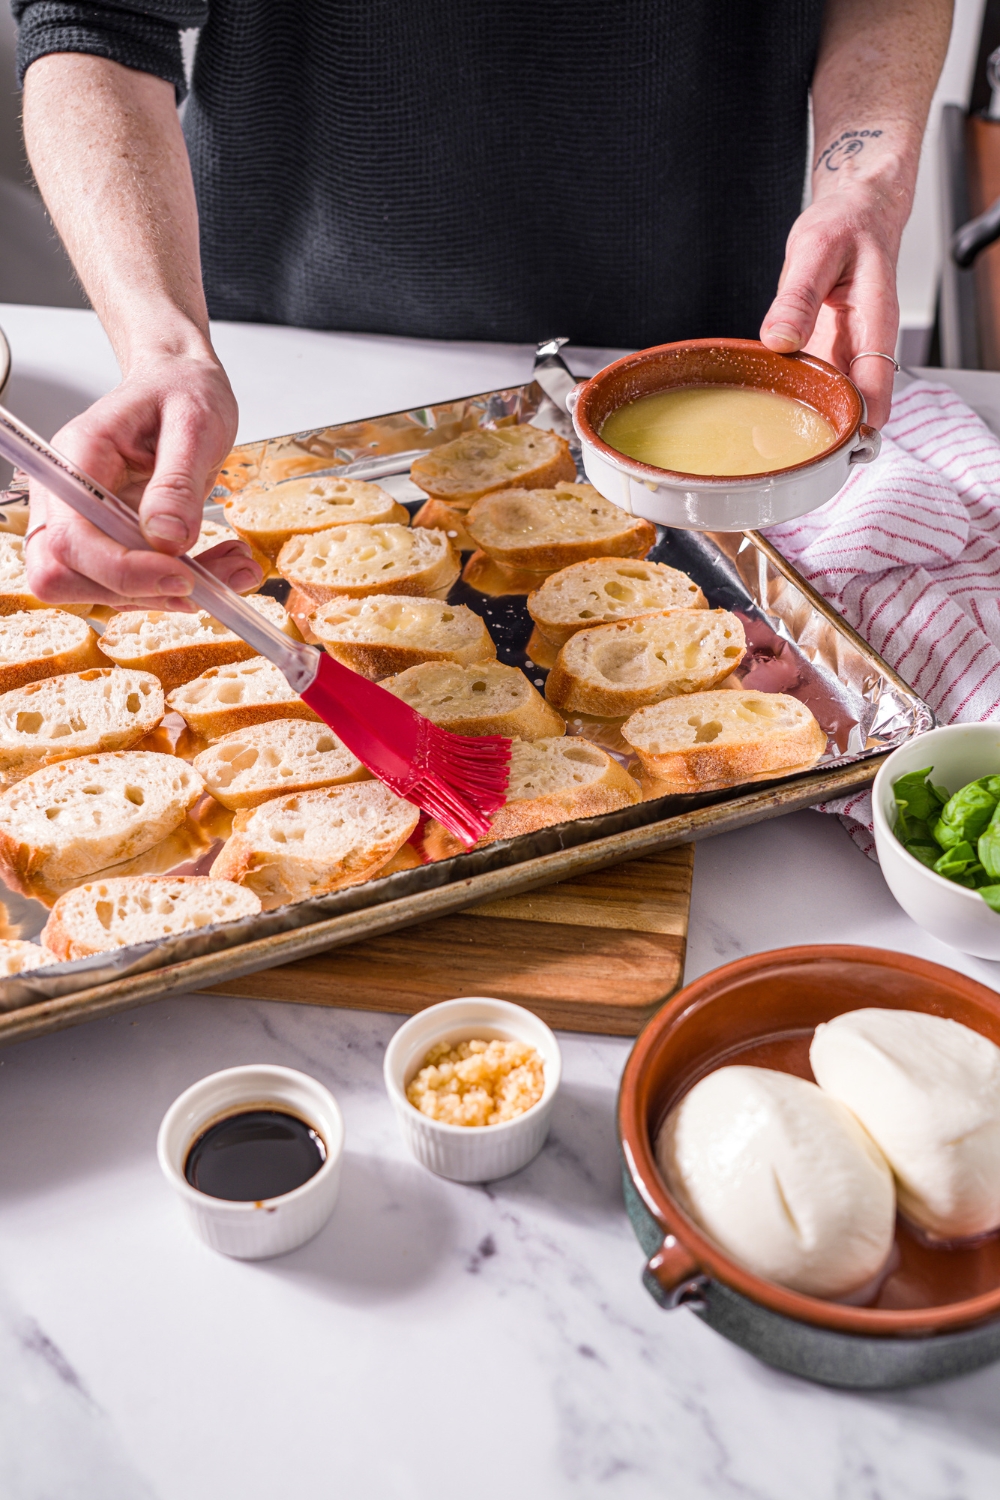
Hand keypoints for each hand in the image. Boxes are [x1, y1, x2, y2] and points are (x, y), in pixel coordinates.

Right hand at [25, 352, 261, 610]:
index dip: (120, 570)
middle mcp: (71, 498)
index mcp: (77, 459)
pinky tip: (226, 568)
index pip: (69, 538)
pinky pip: (139, 584)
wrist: (183, 384)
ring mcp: (91, 524)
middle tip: (204, 583)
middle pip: (66, 576)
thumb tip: (167, 538)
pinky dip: (185, 588)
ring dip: (172, 595)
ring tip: (235, 568)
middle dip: (137, 592)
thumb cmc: (181, 390)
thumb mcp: (193, 423)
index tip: (179, 574)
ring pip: (106, 590)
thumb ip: (177, 481)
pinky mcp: (118, 543)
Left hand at [759, 182, 901, 428]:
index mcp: (875, 327)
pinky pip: (812, 384)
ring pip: (832, 403)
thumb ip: (799, 296)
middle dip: (827, 435)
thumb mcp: (818, 249)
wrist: (855, 214)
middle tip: (784, 451)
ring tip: (768, 438)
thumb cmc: (847, 226)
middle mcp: (863, 348)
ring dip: (806, 421)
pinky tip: (765, 405)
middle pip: (854, 409)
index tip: (833, 446)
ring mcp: (843, 354)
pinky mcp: (823, 352)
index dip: (859, 425)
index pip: (877, 390)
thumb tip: (780, 338)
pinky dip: (792, 397)